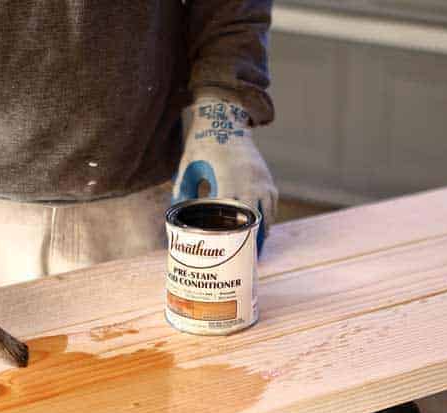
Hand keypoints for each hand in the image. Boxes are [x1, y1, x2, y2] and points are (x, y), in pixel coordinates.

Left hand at [173, 97, 277, 252]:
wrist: (225, 119)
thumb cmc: (202, 144)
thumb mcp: (188, 165)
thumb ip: (182, 189)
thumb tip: (175, 214)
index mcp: (227, 179)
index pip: (229, 216)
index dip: (227, 235)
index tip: (223, 250)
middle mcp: (248, 181)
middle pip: (251, 221)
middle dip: (248, 241)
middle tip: (242, 259)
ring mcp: (261, 179)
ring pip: (266, 214)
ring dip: (261, 232)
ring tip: (256, 251)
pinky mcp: (267, 177)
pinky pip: (272, 203)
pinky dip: (268, 218)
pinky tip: (263, 231)